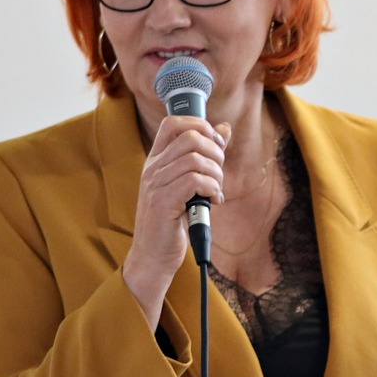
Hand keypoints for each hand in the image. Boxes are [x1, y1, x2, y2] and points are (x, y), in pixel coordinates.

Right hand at [124, 115, 228, 325]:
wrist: (154, 254)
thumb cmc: (174, 218)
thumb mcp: (188, 183)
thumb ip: (205, 155)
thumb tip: (224, 128)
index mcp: (157, 160)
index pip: (173, 123)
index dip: (201, 125)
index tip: (218, 144)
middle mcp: (152, 168)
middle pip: (190, 137)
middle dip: (216, 152)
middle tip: (219, 173)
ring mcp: (155, 185)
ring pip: (195, 159)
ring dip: (216, 174)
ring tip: (216, 190)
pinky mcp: (163, 202)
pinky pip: (194, 181)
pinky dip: (212, 188)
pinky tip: (213, 201)